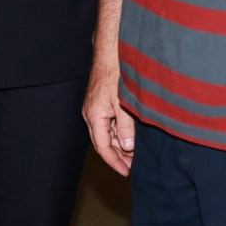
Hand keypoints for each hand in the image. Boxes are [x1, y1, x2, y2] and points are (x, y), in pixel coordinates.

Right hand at [82, 61, 135, 175]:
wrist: (110, 52)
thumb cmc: (115, 74)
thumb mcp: (124, 103)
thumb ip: (125, 127)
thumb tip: (127, 148)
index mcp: (94, 116)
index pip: (102, 147)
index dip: (115, 162)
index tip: (127, 172)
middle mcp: (90, 114)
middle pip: (103, 143)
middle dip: (118, 156)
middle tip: (134, 167)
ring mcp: (94, 108)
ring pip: (106, 134)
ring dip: (120, 145)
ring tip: (135, 155)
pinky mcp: (100, 103)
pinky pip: (108, 124)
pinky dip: (119, 133)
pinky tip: (131, 137)